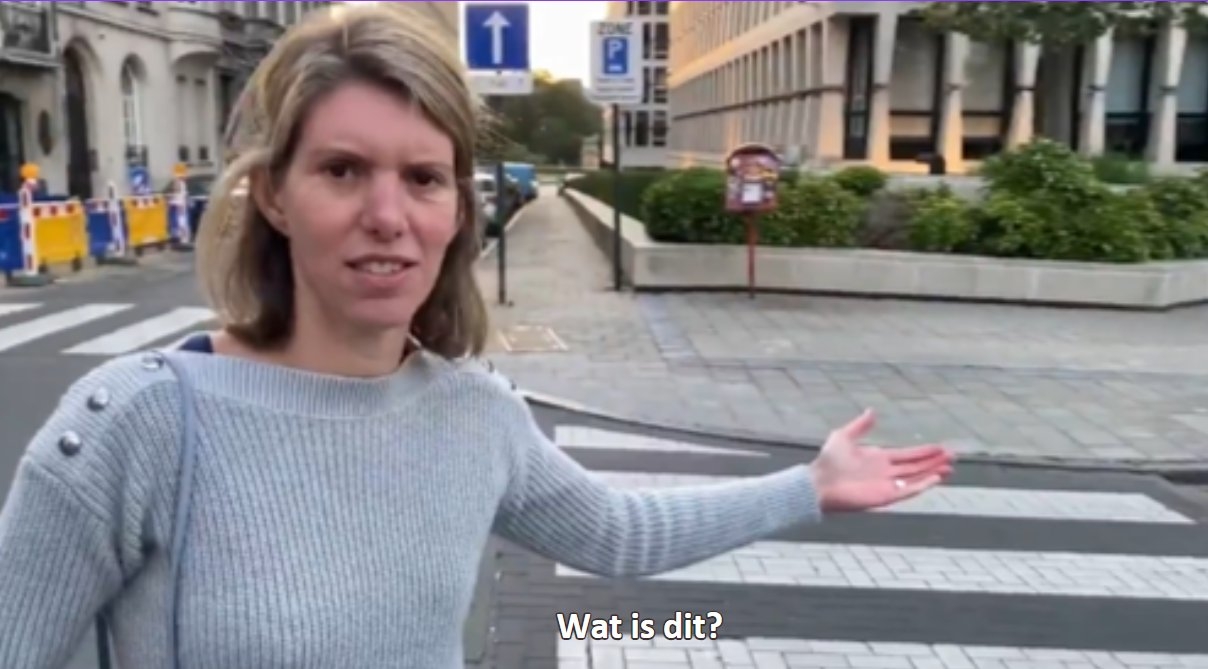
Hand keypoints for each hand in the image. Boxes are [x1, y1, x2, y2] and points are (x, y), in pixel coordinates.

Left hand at [809, 409, 953, 512]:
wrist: (818, 482)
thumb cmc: (828, 461)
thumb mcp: (844, 436)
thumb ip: (860, 426)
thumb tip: (872, 410)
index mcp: (879, 458)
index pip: (908, 455)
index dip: (925, 452)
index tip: (941, 447)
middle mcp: (886, 472)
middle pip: (916, 467)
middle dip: (934, 461)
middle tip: (953, 456)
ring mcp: (887, 485)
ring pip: (916, 478)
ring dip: (932, 472)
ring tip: (949, 468)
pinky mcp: (885, 496)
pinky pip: (908, 491)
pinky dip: (922, 485)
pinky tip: (936, 478)